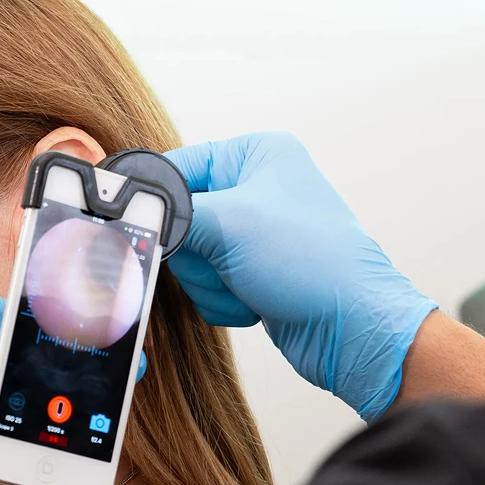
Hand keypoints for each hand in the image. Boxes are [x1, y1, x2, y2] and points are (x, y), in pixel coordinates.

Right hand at [165, 133, 436, 420]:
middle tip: (224, 262)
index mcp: (255, 155)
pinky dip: (222, 299)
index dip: (159, 202)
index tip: (144, 227)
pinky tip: (255, 302)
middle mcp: (255, 188)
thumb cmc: (312, 264)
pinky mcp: (250, 272)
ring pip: (190, 258)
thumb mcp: (230, 223)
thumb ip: (173, 212)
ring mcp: (252, 234)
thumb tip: (132, 211)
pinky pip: (206, 283)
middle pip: (179, 218)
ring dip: (210, 281)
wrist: (352, 330)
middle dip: (197, 253)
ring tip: (247, 285)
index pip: (177, 167)